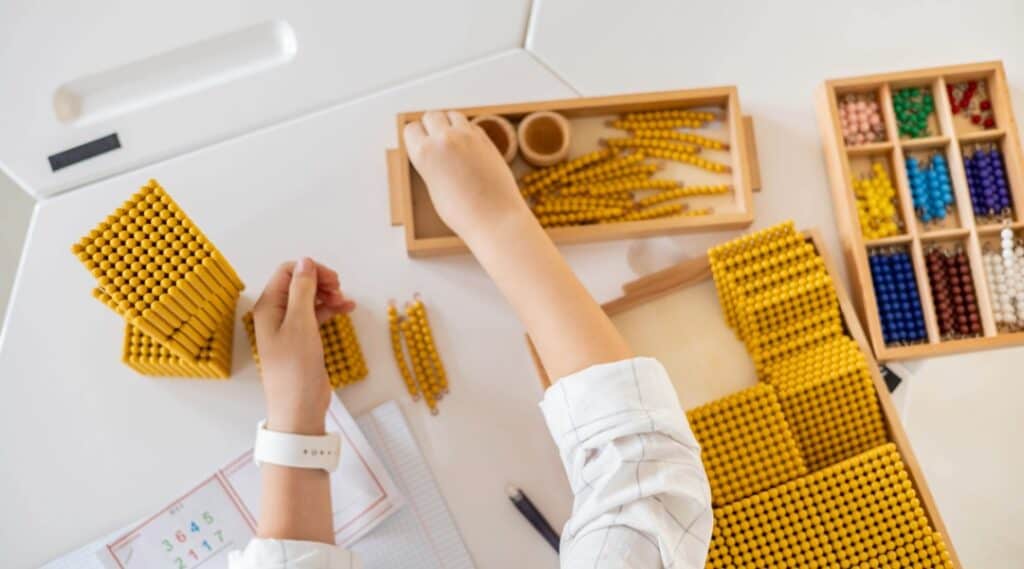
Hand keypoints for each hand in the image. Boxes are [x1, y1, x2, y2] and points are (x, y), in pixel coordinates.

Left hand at [251, 258, 355, 434]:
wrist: (299, 407)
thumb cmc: (295, 368)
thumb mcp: (300, 323)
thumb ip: (303, 290)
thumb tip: (305, 262)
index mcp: (269, 307)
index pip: (287, 273)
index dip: (310, 270)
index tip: (332, 280)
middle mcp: (276, 314)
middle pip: (299, 283)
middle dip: (321, 282)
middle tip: (339, 289)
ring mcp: (290, 328)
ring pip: (310, 299)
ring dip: (328, 295)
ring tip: (345, 301)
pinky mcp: (303, 340)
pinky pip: (316, 315)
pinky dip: (331, 309)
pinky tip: (347, 309)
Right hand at [403, 110, 531, 240]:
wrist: (494, 219)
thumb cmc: (462, 212)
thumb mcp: (434, 186)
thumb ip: (431, 163)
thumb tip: (434, 151)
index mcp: (424, 153)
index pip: (412, 128)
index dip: (416, 137)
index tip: (420, 144)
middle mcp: (444, 139)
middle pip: (431, 115)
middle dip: (432, 126)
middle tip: (437, 143)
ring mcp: (467, 136)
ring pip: (453, 115)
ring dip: (450, 124)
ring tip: (454, 143)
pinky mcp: (487, 140)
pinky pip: (471, 125)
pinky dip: (468, 131)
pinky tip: (470, 149)